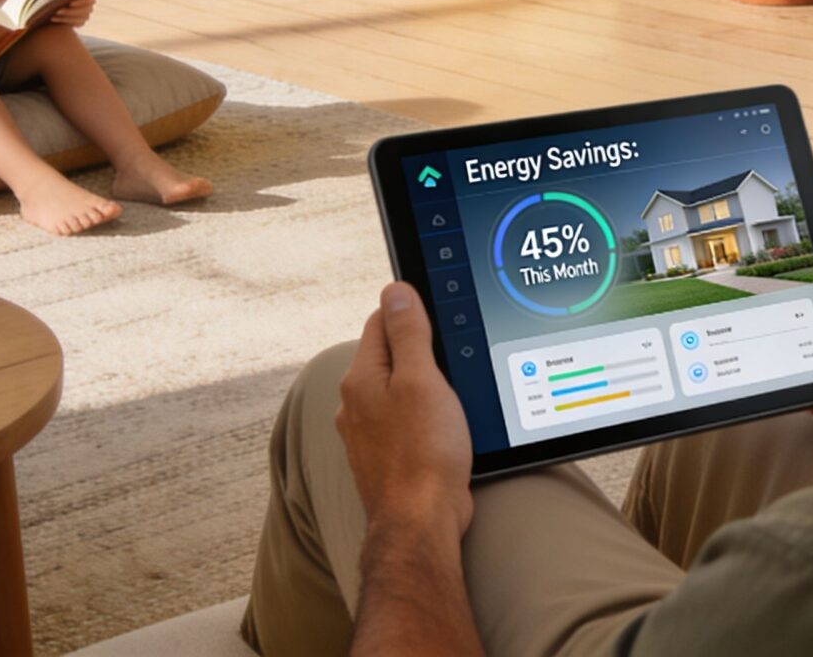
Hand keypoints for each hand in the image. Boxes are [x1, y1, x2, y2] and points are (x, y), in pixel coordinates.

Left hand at [48, 0, 94, 26]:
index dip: (81, 2)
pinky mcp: (80, 23)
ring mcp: (86, 17)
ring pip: (78, 19)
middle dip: (70, 12)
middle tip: (58, 11)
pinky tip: (52, 18)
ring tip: (54, 15)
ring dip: (65, 18)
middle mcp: (90, 8)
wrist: (61, 2)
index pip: (90, 0)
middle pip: (83, 11)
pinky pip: (72, 24)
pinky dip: (61, 21)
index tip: (71, 3)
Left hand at [338, 284, 476, 541]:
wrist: (420, 521)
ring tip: (454, 390)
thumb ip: (409, 333)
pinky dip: (425, 416)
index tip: (442, 314)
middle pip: (391, 356)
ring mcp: (370, 433)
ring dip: (425, 386)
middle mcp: (357, 404)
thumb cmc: (422, 452)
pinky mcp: (389, 457)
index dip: (413, 312)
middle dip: (422, 351)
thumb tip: (396, 291)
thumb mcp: (421, 379)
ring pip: (399, 391)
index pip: (382, 322)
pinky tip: (446, 425)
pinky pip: (407, 422)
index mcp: (361, 378)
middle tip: (455, 354)